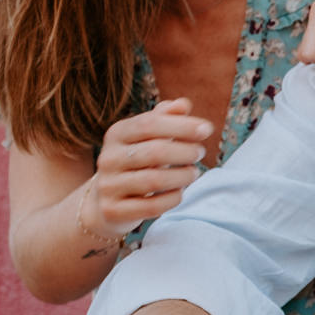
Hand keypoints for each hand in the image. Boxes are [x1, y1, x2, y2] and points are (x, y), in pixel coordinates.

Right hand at [86, 99, 214, 235]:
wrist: (108, 199)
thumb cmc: (138, 161)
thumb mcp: (148, 137)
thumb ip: (165, 119)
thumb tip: (183, 104)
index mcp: (116, 134)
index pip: (149, 124)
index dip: (181, 125)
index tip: (207, 129)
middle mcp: (108, 158)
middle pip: (154, 152)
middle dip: (185, 151)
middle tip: (200, 153)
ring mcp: (108, 186)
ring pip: (154, 180)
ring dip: (182, 176)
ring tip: (194, 172)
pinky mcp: (113, 210)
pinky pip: (151, 206)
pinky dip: (173, 198)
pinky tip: (180, 192)